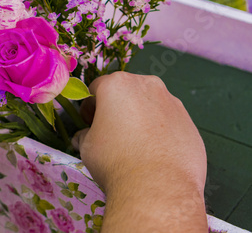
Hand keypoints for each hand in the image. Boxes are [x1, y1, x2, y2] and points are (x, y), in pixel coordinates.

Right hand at [73, 72, 207, 231]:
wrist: (157, 188)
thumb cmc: (115, 161)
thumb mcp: (86, 146)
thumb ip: (84, 135)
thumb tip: (83, 137)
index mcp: (118, 84)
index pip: (96, 87)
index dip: (89, 106)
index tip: (89, 123)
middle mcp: (148, 85)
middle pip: (126, 91)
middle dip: (117, 108)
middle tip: (111, 133)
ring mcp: (173, 103)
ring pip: (150, 105)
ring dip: (140, 118)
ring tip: (135, 147)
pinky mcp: (190, 123)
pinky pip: (169, 122)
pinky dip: (160, 132)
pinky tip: (154, 155)